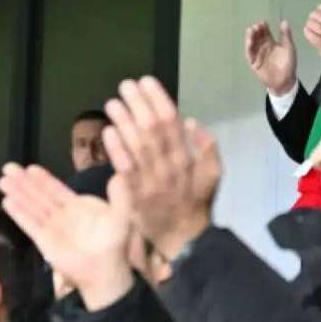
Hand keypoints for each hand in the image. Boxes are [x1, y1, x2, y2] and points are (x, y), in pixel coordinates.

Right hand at [0, 163, 135, 310]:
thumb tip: (119, 176)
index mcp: (77, 206)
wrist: (104, 270)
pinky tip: (8, 201)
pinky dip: (19, 213)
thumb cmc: (114, 243)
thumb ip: (120, 196)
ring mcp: (51, 227)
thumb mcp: (121, 216)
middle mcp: (61, 215)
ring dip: (18, 193)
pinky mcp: (44, 241)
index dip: (43, 178)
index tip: (30, 167)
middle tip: (8, 167)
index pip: (57, 189)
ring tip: (2, 180)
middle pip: (39, 195)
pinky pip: (30, 224)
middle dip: (24, 182)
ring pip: (31, 206)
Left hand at [102, 77, 220, 260]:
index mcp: (188, 159)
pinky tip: (108, 132)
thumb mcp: (213, 176)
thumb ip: (208, 148)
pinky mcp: (134, 196)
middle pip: (152, 130)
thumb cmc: (195, 204)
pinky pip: (125, 170)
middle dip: (138, 104)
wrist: (181, 240)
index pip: (172, 122)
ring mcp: (151, 182)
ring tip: (113, 102)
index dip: (158, 99)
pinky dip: (117, 150)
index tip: (146, 81)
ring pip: (137, 146)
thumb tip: (191, 121)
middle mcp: (170, 168)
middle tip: (125, 85)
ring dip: (124, 122)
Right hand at [244, 20, 297, 94]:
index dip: (264, 27)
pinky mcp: (254, 63)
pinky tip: (249, 41)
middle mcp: (263, 47)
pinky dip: (249, 47)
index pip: (265, 33)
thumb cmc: (288, 64)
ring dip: (251, 37)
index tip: (263, 22)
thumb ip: (286, 35)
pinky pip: (250, 54)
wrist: (285, 80)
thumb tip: (284, 21)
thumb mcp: (289, 48)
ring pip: (252, 44)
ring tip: (251, 31)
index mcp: (271, 43)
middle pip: (258, 37)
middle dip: (256, 31)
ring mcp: (258, 55)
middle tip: (256, 26)